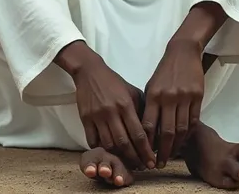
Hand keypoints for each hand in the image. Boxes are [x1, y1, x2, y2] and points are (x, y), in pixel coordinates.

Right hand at [73, 54, 155, 170]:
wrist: (90, 72)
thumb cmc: (113, 82)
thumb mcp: (131, 91)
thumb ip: (141, 109)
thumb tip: (153, 130)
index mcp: (125, 104)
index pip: (138, 133)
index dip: (146, 150)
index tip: (152, 162)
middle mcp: (112, 111)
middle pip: (124, 143)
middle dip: (134, 158)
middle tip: (141, 167)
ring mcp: (97, 116)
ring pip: (108, 144)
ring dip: (118, 157)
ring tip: (127, 163)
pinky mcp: (85, 118)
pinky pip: (92, 141)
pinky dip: (100, 149)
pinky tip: (108, 153)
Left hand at [142, 39, 204, 167]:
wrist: (182, 52)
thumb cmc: (164, 72)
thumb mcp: (151, 86)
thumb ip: (149, 107)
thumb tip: (145, 133)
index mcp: (153, 94)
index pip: (148, 125)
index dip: (146, 144)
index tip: (145, 156)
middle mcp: (167, 97)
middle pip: (165, 131)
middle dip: (162, 151)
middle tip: (159, 164)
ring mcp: (184, 97)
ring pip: (181, 129)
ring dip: (176, 146)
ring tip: (171, 156)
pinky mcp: (197, 96)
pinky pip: (193, 120)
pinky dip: (188, 134)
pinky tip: (183, 141)